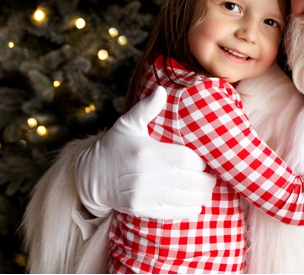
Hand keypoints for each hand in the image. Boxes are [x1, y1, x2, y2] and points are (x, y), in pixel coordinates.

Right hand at [75, 86, 215, 219]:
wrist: (91, 175)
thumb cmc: (114, 146)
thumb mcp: (127, 123)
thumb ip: (146, 108)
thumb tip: (161, 90)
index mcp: (146, 152)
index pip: (186, 159)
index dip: (199, 161)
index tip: (203, 159)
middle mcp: (145, 175)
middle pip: (189, 181)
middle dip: (205, 180)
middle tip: (212, 175)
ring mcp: (143, 195)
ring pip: (184, 199)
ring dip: (201, 195)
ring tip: (206, 188)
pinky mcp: (141, 210)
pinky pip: (172, 212)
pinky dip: (188, 209)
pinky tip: (196, 203)